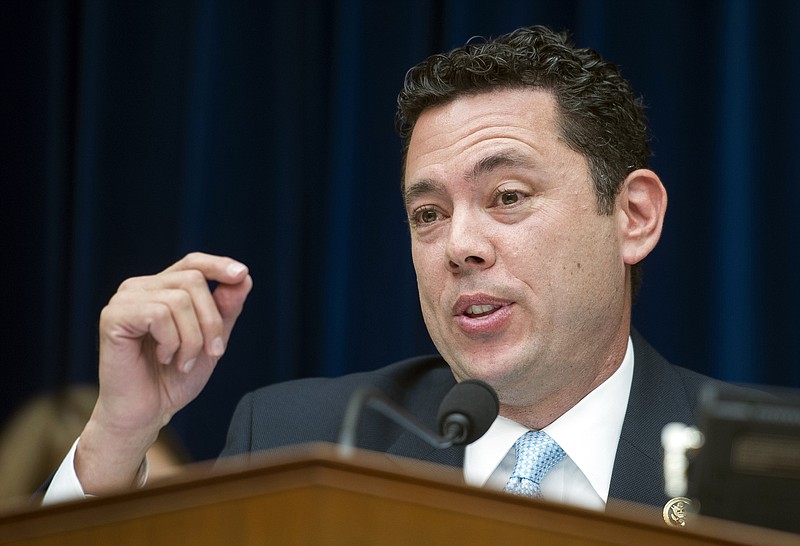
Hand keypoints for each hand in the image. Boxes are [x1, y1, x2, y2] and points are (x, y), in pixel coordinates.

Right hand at [75, 253, 252, 493]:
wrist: (147, 412)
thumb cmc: (175, 377)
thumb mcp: (211, 341)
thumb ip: (226, 310)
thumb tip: (243, 278)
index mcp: (162, 289)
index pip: (193, 262)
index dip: (218, 265)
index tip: (241, 274)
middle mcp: (141, 287)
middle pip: (193, 280)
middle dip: (212, 320)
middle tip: (212, 353)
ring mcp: (125, 300)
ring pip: (179, 300)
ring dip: (192, 338)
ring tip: (183, 362)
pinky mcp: (113, 316)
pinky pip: (159, 314)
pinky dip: (171, 341)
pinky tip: (164, 358)